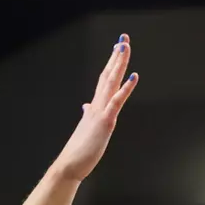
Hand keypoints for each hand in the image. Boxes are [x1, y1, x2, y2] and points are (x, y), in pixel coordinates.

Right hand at [50, 36, 140, 181]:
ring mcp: (101, 112)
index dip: (111, 63)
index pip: (104, 79)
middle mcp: (97, 105)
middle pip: (108, 74)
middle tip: (123, 39)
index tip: (117, 48)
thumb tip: (87, 106)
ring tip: (124, 47)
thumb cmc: (79, 150)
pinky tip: (134, 76)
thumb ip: (88, 115)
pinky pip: (117, 101)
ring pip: (111, 82)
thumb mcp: (87, 128)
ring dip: (119, 64)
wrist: (70, 165)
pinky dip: (126, 87)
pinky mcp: (105, 121)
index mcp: (94, 106)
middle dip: (116, 56)